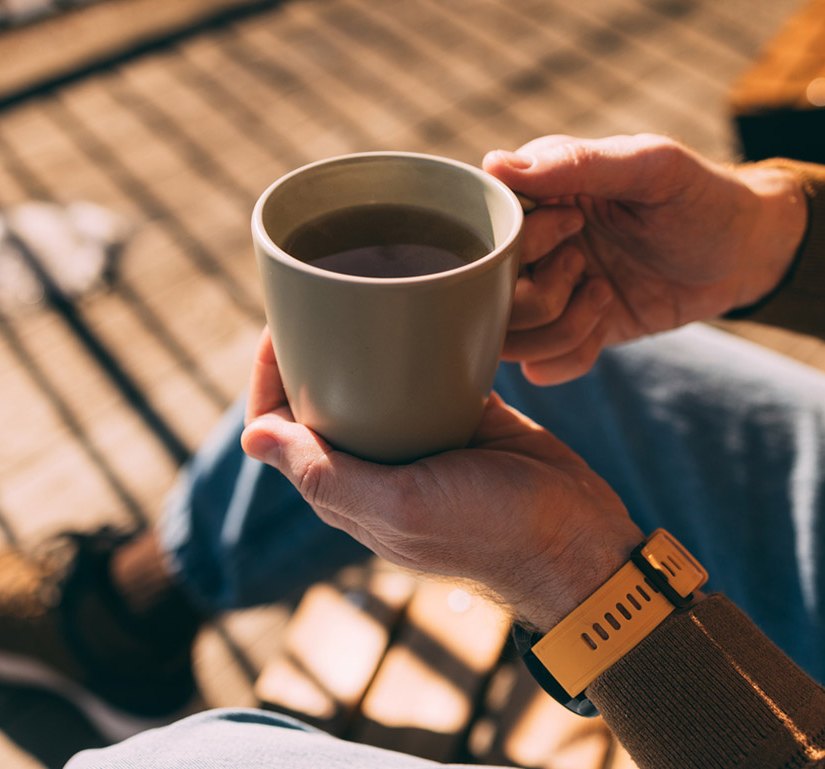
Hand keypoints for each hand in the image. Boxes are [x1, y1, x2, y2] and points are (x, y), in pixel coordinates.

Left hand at [240, 329, 643, 629]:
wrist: (575, 535)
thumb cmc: (489, 531)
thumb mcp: (402, 508)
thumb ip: (327, 475)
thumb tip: (249, 438)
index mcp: (344, 487)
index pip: (278, 426)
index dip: (266, 377)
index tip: (278, 326)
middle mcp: (372, 461)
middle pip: (318, 396)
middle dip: (307, 347)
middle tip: (316, 292)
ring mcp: (416, 436)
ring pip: (368, 379)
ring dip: (356, 339)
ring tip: (357, 288)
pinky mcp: (460, 412)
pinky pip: (424, 369)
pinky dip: (414, 341)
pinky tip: (414, 304)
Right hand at [484, 134, 805, 384]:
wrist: (744, 253)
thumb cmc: (697, 196)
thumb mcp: (650, 167)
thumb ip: (577, 164)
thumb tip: (496, 164)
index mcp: (532, 197)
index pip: (481, 232)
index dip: (522, 243)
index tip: (575, 228)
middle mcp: (527, 249)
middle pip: (481, 295)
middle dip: (540, 293)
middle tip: (588, 268)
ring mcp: (544, 294)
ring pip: (506, 339)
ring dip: (557, 328)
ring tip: (600, 297)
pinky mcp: (569, 333)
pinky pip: (539, 368)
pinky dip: (571, 356)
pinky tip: (604, 322)